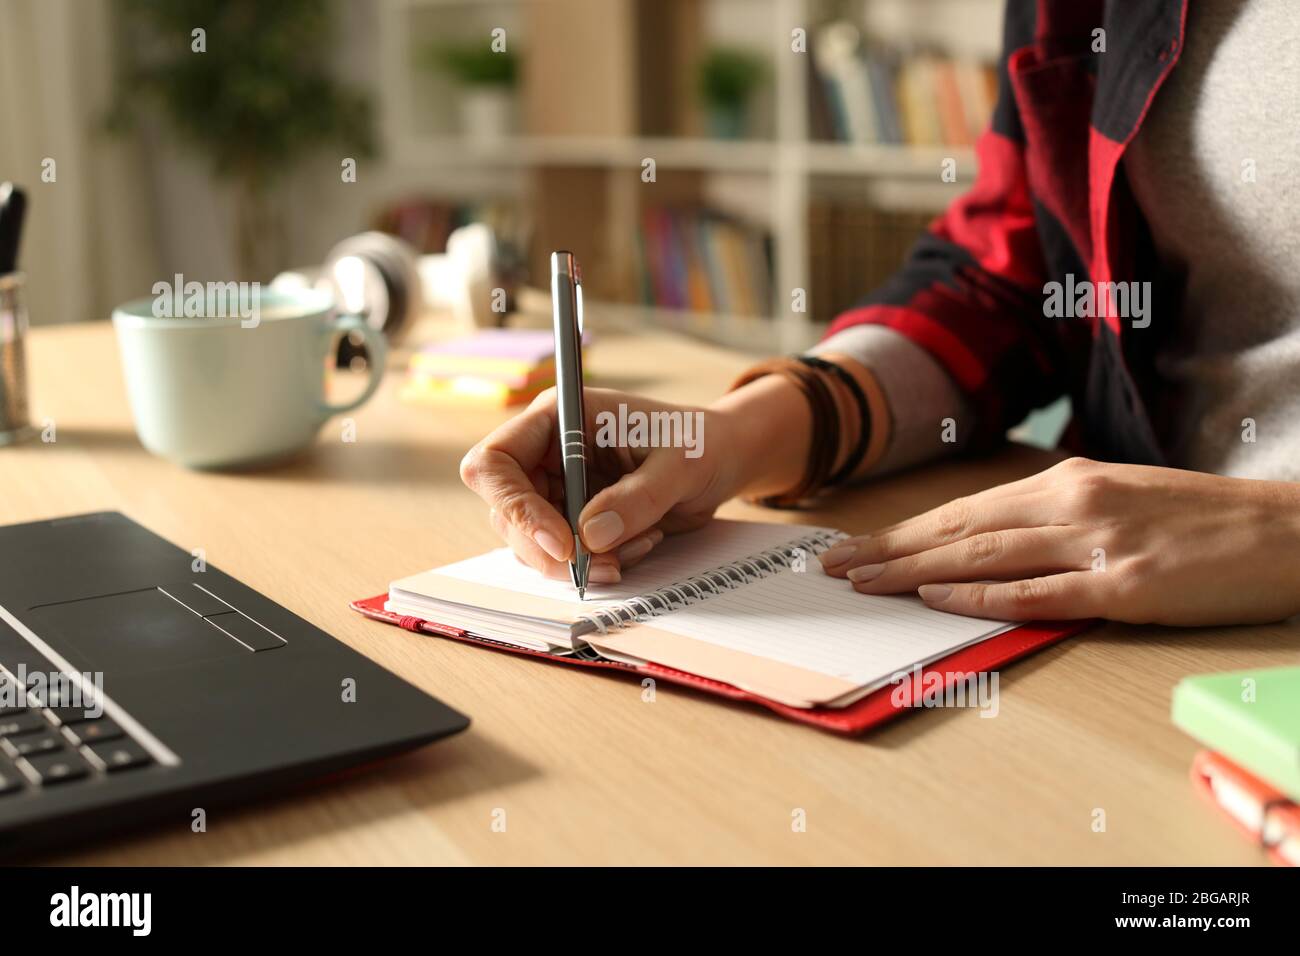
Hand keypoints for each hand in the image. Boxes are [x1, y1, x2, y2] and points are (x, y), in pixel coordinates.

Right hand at [460, 386, 741, 583]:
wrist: (718, 460)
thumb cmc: (697, 442)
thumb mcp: (680, 464)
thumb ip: (638, 497)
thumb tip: (591, 536)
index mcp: (557, 419)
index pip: (495, 462)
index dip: (516, 507)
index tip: (563, 544)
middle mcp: (545, 453)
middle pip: (506, 512)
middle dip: (551, 550)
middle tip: (605, 567)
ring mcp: (555, 488)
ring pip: (530, 542)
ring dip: (578, 563)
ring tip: (636, 548)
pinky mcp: (571, 519)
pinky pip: (562, 556)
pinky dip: (597, 565)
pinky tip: (639, 546)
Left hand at [818, 457, 1299, 624]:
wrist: (1283, 531)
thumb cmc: (1195, 520)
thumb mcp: (1114, 501)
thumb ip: (1050, 519)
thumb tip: (983, 546)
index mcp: (1065, 482)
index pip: (963, 510)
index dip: (903, 530)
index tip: (856, 545)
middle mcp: (1071, 504)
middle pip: (959, 530)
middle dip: (889, 549)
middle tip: (833, 567)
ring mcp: (1097, 544)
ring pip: (984, 558)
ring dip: (915, 572)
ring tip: (863, 584)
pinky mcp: (1126, 585)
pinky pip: (1039, 593)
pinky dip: (983, 597)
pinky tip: (938, 600)